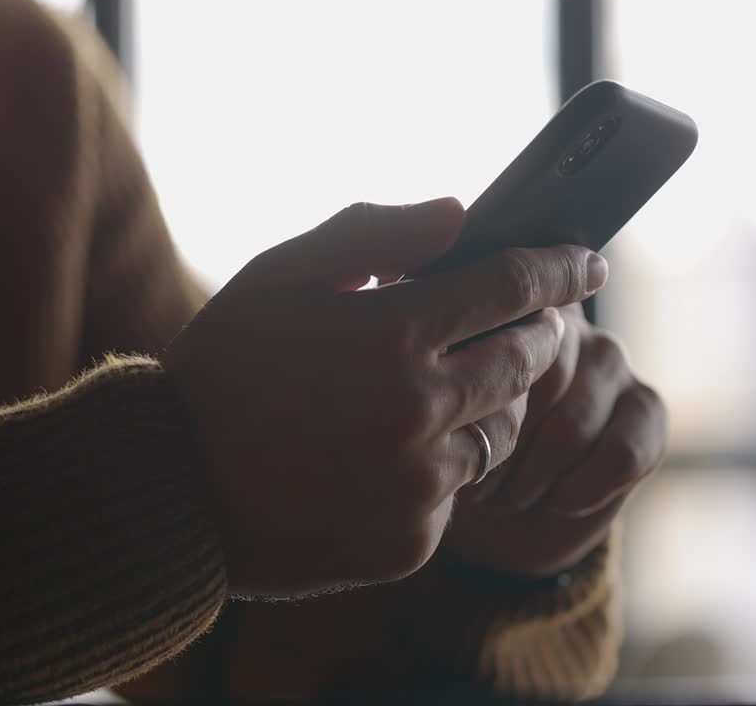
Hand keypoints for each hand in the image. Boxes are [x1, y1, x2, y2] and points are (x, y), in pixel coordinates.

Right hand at [161, 198, 606, 597]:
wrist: (169, 499)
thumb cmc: (221, 372)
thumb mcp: (279, 276)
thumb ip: (374, 233)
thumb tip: (459, 214)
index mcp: (391, 335)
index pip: (512, 285)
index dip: (559, 266)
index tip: (587, 261)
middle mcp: (420, 411)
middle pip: (528, 360)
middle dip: (533, 333)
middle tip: (515, 325)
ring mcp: (420, 483)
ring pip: (502, 433)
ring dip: (488, 405)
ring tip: (433, 397)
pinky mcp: (412, 541)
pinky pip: (458, 495)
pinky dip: (440, 470)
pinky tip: (385, 460)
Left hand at [440, 301, 667, 578]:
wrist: (499, 518)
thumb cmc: (455, 458)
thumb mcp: (434, 423)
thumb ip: (444, 389)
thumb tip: (444, 391)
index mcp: (501, 315)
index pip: (490, 348)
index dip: (471, 413)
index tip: (451, 449)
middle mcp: (564, 323)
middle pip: (530, 391)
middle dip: (499, 453)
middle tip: (474, 486)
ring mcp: (611, 360)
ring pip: (571, 428)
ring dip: (533, 479)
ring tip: (505, 497)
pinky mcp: (647, 407)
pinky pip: (621, 453)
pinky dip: (579, 491)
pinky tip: (556, 501)